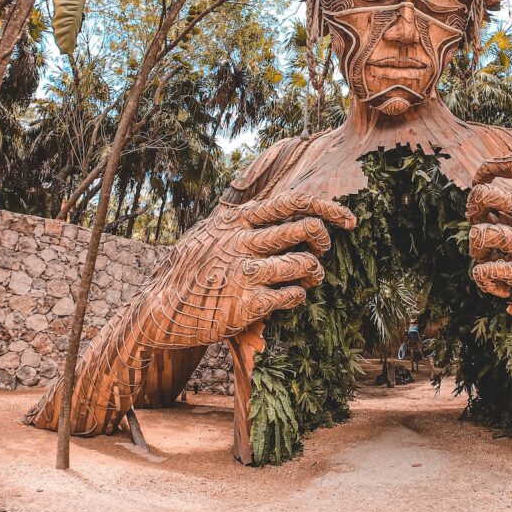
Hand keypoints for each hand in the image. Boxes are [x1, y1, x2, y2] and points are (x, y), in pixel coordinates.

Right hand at [141, 192, 356, 346]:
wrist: (161, 309)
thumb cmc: (193, 270)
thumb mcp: (211, 233)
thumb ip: (242, 221)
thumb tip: (278, 206)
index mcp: (237, 221)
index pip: (293, 202)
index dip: (328, 208)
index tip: (350, 220)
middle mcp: (243, 242)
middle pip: (306, 229)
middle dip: (324, 241)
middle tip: (321, 251)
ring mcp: (245, 273)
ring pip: (305, 264)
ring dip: (315, 273)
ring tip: (308, 279)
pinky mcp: (247, 304)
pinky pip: (292, 296)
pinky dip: (298, 297)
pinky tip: (289, 299)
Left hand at [466, 154, 511, 344]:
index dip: (493, 166)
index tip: (481, 176)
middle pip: (492, 194)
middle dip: (474, 203)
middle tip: (478, 218)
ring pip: (486, 233)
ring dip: (476, 243)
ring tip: (485, 255)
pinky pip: (490, 271)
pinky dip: (484, 277)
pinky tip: (497, 286)